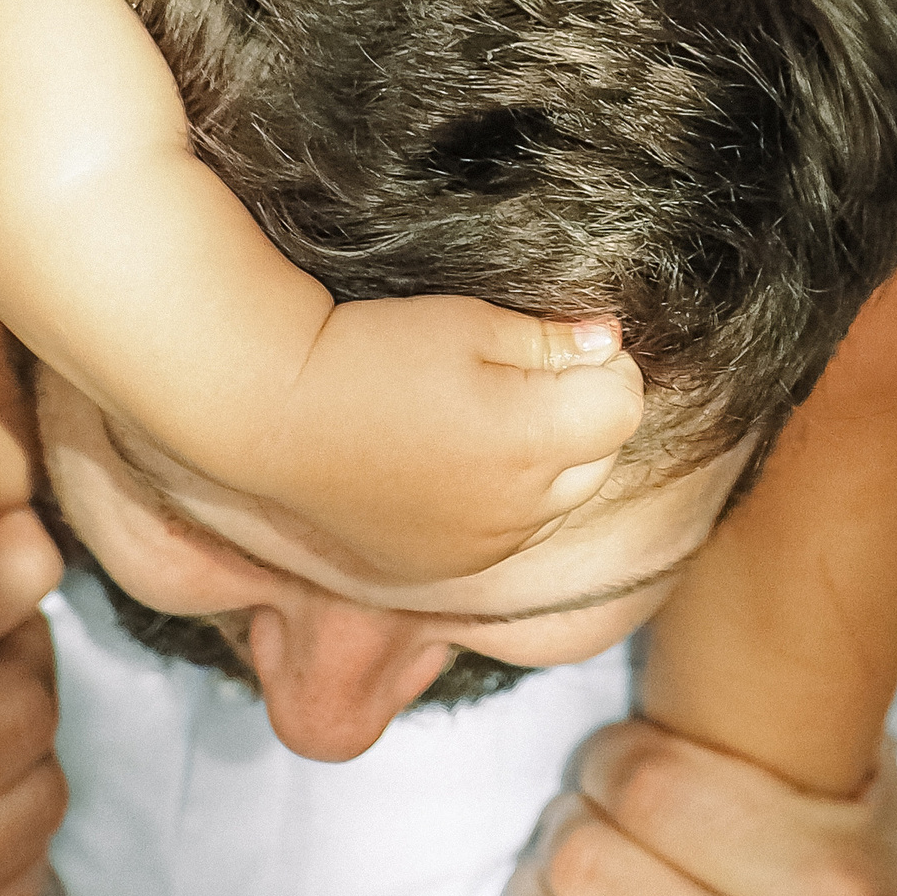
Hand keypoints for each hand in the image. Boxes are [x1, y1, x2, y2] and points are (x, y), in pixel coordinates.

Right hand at [264, 302, 644, 581]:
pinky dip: (502, 504)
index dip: (603, 366)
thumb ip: (556, 342)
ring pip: (557, 505)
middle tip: (524, 377)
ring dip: (546, 466)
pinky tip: (454, 463)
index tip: (566, 343)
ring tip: (484, 419)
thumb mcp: (474, 323)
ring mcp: (478, 552)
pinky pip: (506, 538)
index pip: (625, 404)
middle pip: (600, 460)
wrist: (271, 412)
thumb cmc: (374, 353)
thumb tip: (610, 345)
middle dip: (583, 417)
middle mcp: (517, 512)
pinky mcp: (438, 571)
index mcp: (534, 443)